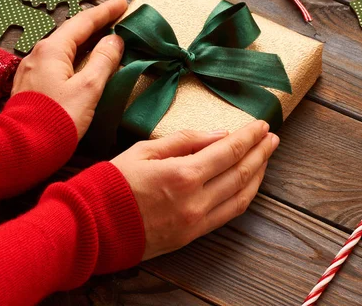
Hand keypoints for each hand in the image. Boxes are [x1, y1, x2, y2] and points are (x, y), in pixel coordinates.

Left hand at [12, 0, 127, 139]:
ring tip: (105, 39)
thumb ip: (104, 61)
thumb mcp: (89, 88)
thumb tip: (115, 40)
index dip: (105, 12)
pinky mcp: (33, 85)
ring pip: (65, 48)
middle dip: (96, 25)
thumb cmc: (58, 118)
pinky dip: (76, 56)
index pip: (83, 22)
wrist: (24, 148)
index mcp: (52, 50)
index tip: (124, 4)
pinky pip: (58, 62)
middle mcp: (39, 54)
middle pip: (72, 32)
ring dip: (86, 42)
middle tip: (117, 20)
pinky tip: (84, 63)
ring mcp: (33, 70)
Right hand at [111, 120, 279, 259]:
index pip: (229, 150)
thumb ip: (185, 140)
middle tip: (271, 137)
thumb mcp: (145, 150)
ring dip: (258, 174)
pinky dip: (244, 196)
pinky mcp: (192, 235)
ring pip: (241, 196)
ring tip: (266, 157)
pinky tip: (249, 183)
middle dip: (260, 152)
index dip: (249, 136)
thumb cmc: (112, 183)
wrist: (90, 228)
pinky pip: (229, 214)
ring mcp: (196, 221)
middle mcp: (196, 200)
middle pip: (241, 172)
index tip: (261, 124)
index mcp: (182, 174)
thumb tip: (219, 134)